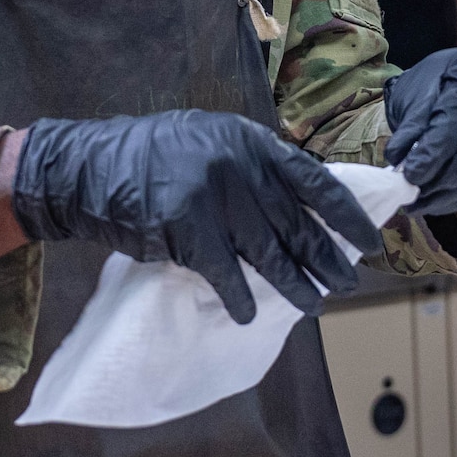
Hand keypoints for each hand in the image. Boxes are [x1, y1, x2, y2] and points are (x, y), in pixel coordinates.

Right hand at [11, 110, 381, 322]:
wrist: (88, 168)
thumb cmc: (152, 158)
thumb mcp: (213, 141)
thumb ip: (256, 166)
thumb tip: (304, 205)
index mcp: (252, 142)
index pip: (315, 181)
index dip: (345, 215)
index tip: (368, 240)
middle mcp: (240, 164)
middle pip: (296, 222)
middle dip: (325, 258)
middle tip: (344, 283)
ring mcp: (213, 195)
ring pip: (267, 251)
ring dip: (293, 284)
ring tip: (312, 305)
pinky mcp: (186, 227)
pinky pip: (224, 272)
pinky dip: (238, 298)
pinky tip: (249, 315)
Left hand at [384, 45, 456, 216]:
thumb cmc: (439, 79)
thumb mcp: (418, 89)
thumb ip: (412, 123)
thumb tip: (401, 161)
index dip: (436, 147)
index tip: (410, 174)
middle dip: (451, 177)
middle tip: (415, 197)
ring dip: (456, 192)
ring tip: (421, 204)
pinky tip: (441, 201)